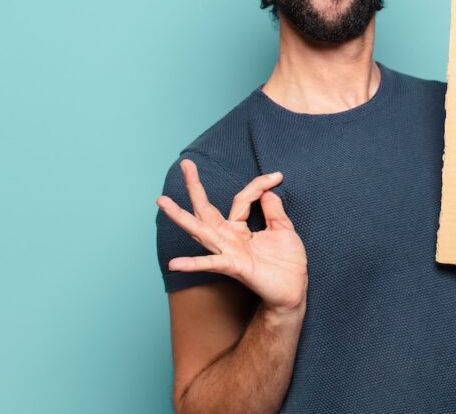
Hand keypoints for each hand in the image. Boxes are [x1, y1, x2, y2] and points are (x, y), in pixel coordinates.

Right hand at [157, 159, 307, 312]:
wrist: (294, 290)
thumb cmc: (287, 263)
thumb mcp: (284, 229)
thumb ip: (274, 209)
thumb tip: (268, 190)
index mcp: (241, 228)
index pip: (243, 198)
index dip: (260, 184)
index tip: (278, 176)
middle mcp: (229, 238)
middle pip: (206, 209)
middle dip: (195, 186)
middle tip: (185, 164)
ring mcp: (228, 252)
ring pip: (200, 230)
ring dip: (180, 216)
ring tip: (162, 201)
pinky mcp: (234, 266)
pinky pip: (211, 263)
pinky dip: (192, 264)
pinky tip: (174, 264)